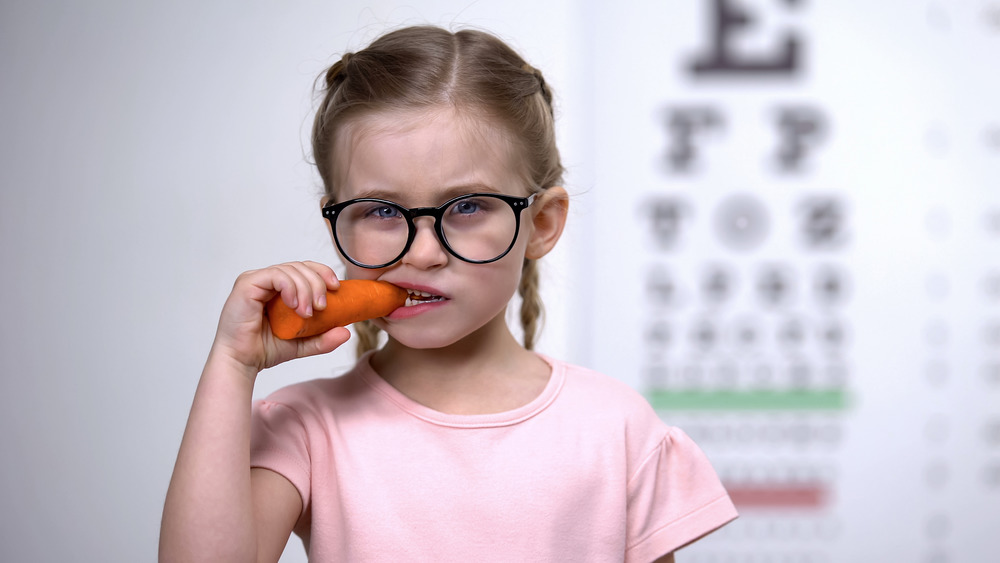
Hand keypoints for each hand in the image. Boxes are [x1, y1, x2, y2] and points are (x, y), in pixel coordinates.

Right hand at [210, 261, 351, 374]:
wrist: (242, 362)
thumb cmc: (264, 349)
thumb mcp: (302, 344)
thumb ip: (323, 339)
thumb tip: (346, 333)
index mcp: (279, 288)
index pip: (304, 269)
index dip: (322, 272)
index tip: (336, 287)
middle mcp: (267, 280)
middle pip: (300, 267)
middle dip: (317, 283)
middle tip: (322, 306)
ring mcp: (256, 280)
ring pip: (290, 270)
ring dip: (305, 289)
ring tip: (307, 312)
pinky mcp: (247, 284)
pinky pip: (275, 275)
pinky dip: (289, 287)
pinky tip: (294, 305)